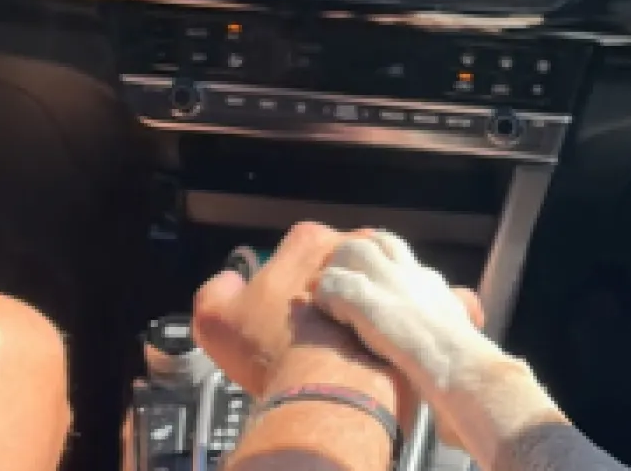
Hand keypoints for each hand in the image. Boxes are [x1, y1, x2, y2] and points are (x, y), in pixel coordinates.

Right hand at [190, 222, 382, 395]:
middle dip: (330, 283)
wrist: (330, 387)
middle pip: (338, 260)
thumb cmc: (273, 351)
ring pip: (371, 278)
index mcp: (307, 242)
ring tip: (344, 332)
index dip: (287, 275)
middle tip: (315, 321)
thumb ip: (216, 291)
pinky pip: (397, 305)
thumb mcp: (216, 320)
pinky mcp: (414, 305)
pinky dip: (385, 319)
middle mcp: (352, 247)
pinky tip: (368, 342)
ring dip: (361, 297)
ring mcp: (387, 271)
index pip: (296, 246)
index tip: (284, 304)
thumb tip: (229, 282)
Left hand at [312, 230, 499, 393]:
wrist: (457, 366)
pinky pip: (332, 283)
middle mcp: (407, 273)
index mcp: (427, 280)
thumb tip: (458, 319)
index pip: (394, 250)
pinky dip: (324, 295)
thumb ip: (448, 312)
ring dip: (334, 271)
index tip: (362, 272)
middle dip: (348, 258)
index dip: (373, 257)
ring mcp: (387, 283)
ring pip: (349, 252)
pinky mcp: (366, 301)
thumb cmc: (462, 359)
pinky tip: (325, 313)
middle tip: (337, 281)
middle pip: (370, 243)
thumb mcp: (459, 325)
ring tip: (327, 297)